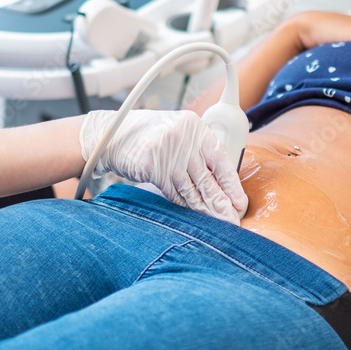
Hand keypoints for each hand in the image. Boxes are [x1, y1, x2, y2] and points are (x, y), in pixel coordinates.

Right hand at [80, 109, 247, 224]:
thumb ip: (198, 150)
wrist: (111, 134)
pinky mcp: (152, 166)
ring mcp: (167, 152)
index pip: (220, 159)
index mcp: (195, 126)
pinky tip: (196, 216)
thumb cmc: (148, 135)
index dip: (231, 184)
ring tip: (219, 222)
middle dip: (222, 202)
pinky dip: (185, 206)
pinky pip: (173, 192)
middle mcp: (183, 137)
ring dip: (206, 209)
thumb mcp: (178, 132)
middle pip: (208, 177)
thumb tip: (222, 181)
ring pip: (192, 188)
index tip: (240, 202)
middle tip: (233, 219)